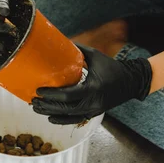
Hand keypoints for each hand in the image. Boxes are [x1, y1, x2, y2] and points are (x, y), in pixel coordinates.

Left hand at [32, 45, 152, 124]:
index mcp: (93, 88)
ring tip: (37, 109)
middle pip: (65, 109)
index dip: (51, 95)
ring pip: (68, 117)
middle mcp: (93, 102)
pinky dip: (62, 120)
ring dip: (51, 114)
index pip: (68, 95)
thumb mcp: (96, 56)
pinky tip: (51, 117)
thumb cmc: (112, 67)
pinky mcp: (94, 114)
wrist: (131, 82)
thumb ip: (78, 50)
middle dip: (47, 106)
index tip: (39, 91)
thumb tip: (60, 42)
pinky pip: (75, 119)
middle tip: (32, 101)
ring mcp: (94, 110)